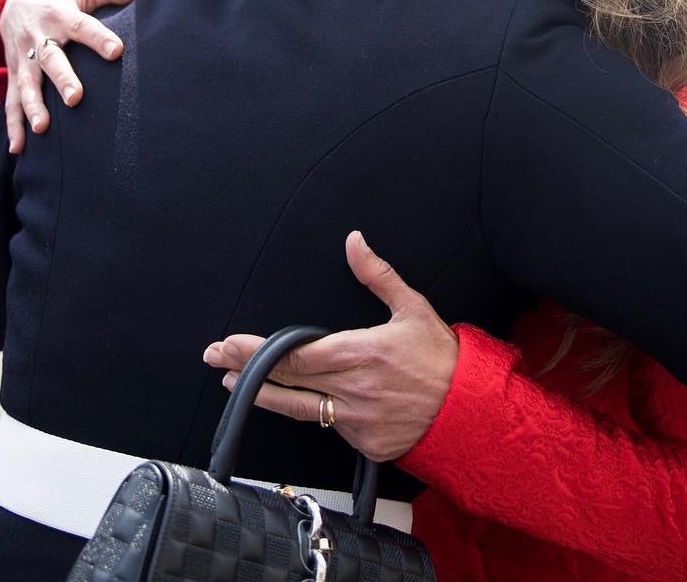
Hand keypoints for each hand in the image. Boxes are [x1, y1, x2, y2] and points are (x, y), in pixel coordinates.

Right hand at [2, 0, 148, 151]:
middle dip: (62, 79)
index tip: (117, 50)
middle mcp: (39, 37)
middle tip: (76, 98)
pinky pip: (10, 101)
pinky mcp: (13, 75)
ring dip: (33, 106)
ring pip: (26, 83)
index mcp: (60, 15)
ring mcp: (23, 59)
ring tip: (42, 128)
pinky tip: (18, 148)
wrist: (14, 5)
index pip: (81, 26)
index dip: (98, 37)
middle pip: (50, 59)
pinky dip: (13, 125)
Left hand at [203, 231, 458, 461]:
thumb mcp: (413, 307)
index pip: (295, 353)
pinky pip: (331, 427)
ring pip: (299, 409)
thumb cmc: (442, 357)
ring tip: (232, 385)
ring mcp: (357, 420)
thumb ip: (377, 275)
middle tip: (214, 357)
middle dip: (245, 367)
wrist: (471, 411)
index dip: (256, 350)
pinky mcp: (365, 445)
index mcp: (362, 352)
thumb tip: (354, 241)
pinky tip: (296, 402)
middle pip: (287, 379)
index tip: (228, 343)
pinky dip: (316, 412)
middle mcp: (354, 388)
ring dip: (263, 396)